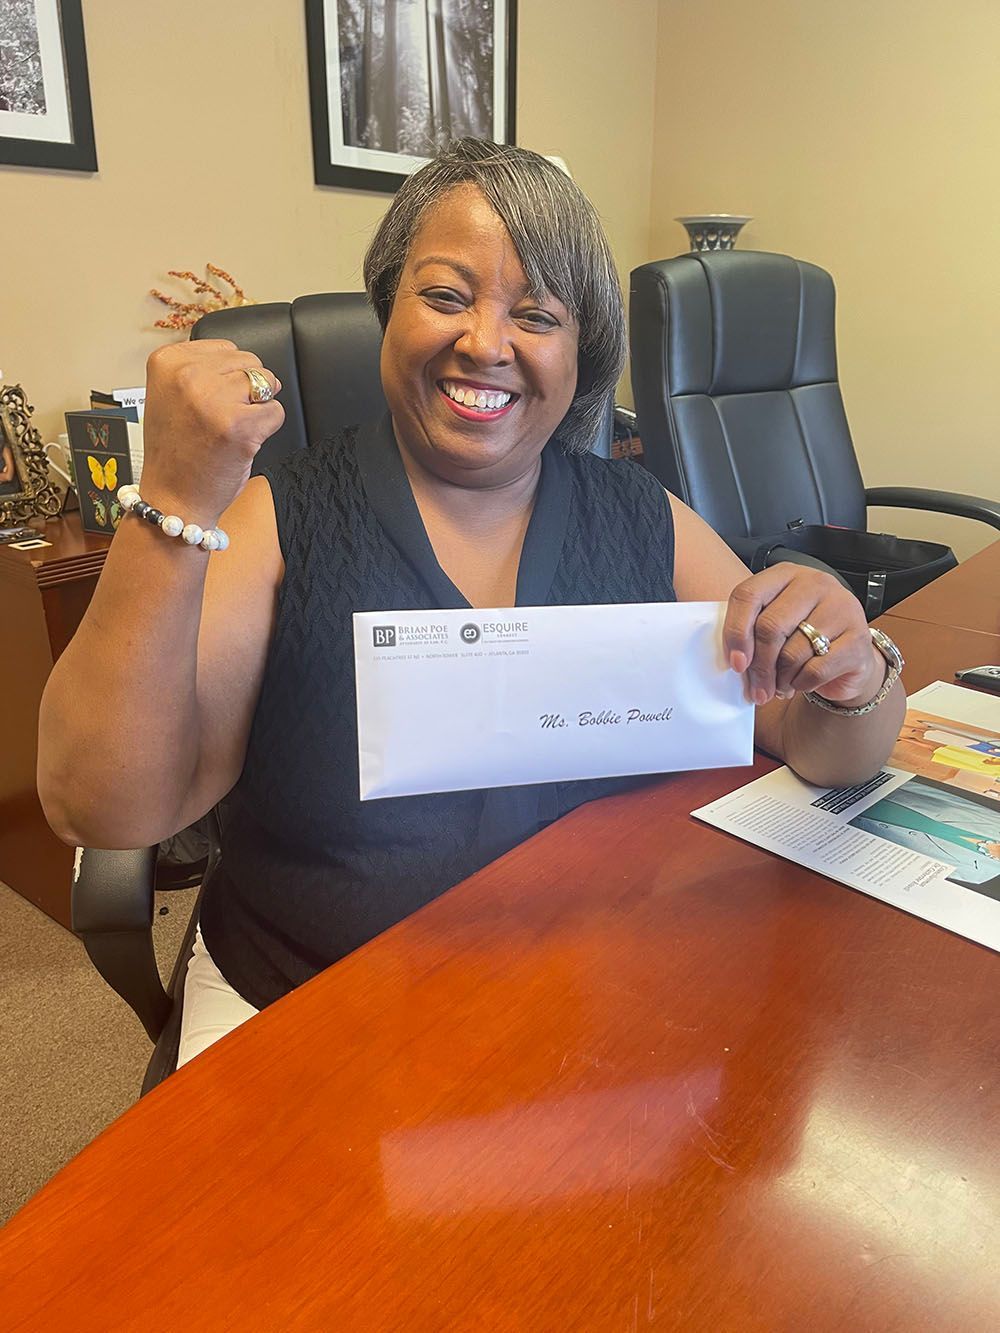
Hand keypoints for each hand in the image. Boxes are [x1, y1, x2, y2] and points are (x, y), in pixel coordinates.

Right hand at [139, 339, 284, 523]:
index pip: (226, 348)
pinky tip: (242, 443)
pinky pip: (276, 411)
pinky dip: (267, 429)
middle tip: (220, 420)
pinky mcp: (239, 426)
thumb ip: (200, 369)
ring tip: (229, 430)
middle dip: (246, 391)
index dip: (227, 379)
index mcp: (166, 361)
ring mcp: (213, 399)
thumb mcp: (171, 394)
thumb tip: (245, 361)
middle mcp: (187, 376)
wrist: (174, 498)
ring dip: (257, 409)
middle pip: (249, 363)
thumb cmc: (176, 452)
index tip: (208, 403)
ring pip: (266, 383)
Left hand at [723, 563, 882, 707]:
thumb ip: (752, 632)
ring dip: (780, 679)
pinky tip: (800, 683)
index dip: (735, 632)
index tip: (735, 664)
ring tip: (779, 687)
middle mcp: (815, 584)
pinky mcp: (859, 637)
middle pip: (770, 627)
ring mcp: (841, 607)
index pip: (748, 595)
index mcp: (786, 574)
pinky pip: (816, 669)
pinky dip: (802, 683)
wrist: (850, 654)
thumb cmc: (804, 637)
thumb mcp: (776, 624)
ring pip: (793, 652)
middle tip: (757, 689)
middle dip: (759, 666)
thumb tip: (736, 662)